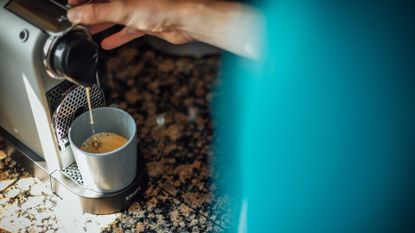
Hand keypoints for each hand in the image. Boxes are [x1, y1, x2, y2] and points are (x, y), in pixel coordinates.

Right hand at [67, 0, 193, 49]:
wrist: (187, 19)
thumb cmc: (162, 6)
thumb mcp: (122, 9)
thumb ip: (98, 12)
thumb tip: (76, 14)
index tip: (70, 5)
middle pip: (105, 3)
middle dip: (90, 12)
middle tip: (76, 21)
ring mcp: (139, 9)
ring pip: (115, 16)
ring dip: (102, 25)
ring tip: (87, 32)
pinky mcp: (147, 22)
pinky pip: (128, 29)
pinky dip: (118, 36)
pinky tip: (108, 43)